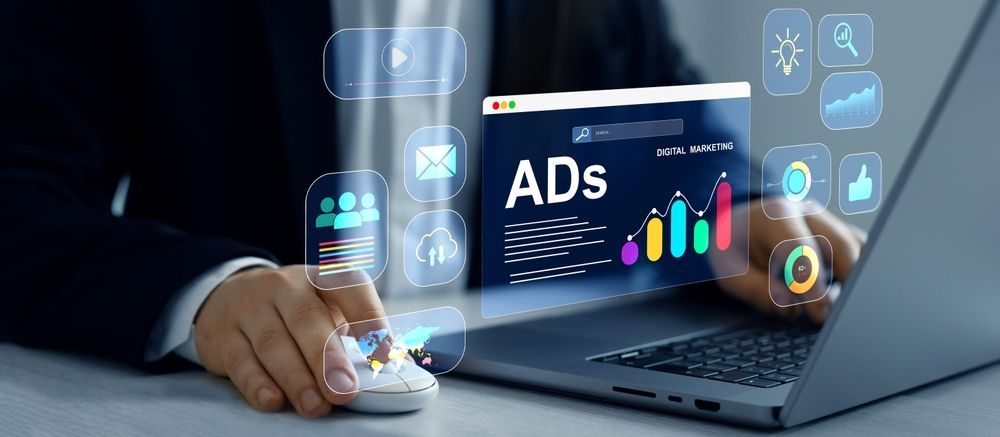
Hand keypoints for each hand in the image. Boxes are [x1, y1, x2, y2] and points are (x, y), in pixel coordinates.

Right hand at [193, 265, 384, 416]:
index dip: (369, 317)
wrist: (228, 295)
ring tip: (315, 406)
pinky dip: (257, 384)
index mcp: (320, 279)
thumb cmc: (294, 311)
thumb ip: (354, 335)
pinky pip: (240, 361)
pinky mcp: (224, 336)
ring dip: (296, 379)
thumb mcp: (325, 309)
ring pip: (273, 343)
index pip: (348, 287)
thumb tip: (391, 367)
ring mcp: (251, 309)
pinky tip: (273, 400)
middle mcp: (285, 288)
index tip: (384, 353)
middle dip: (328, 359)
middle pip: (307, 319)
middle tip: (344, 391)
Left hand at [715, 198, 866, 323]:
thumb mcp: (730, 271)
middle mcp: (807, 213)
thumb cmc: (733, 247)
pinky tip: (849, 295)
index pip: (801, 250)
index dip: (813, 285)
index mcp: (776, 216)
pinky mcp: (837, 233)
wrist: (735, 224)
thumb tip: (790, 308)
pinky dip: (859, 273)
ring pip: (858, 247)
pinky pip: (859, 251)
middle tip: (838, 316)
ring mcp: (826, 221)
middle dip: (847, 282)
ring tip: (846, 308)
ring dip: (857, 278)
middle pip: (842, 245)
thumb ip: (756, 290)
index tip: (820, 314)